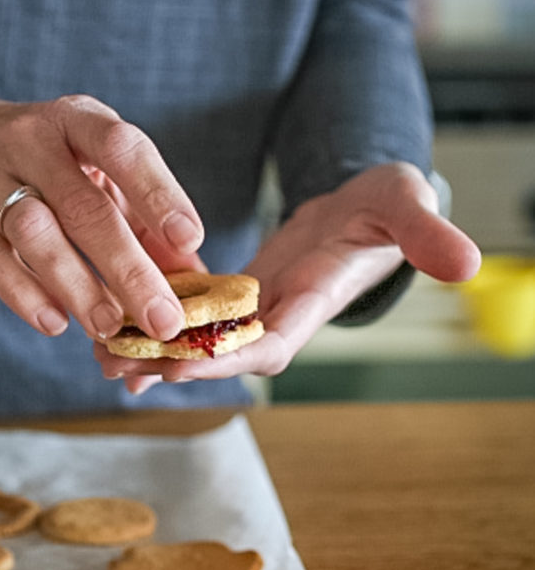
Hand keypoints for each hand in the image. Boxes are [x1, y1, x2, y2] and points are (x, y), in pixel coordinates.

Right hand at [0, 78, 203, 339]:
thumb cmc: (39, 162)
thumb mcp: (89, 170)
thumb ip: (140, 219)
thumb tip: (194, 277)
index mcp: (77, 120)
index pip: (123, 148)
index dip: (159, 193)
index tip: (189, 239)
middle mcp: (32, 140)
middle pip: (85, 206)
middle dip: (129, 268)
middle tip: (163, 318)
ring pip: (37, 234)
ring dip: (78, 286)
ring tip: (111, 327)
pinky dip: (24, 294)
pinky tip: (55, 322)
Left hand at [95, 162, 480, 389]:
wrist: (364, 211)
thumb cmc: (388, 205)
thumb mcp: (406, 206)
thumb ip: (426, 234)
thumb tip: (467, 263)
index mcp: (316, 301)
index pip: (271, 340)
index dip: (226, 356)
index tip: (179, 363)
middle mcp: (282, 316)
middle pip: (223, 353)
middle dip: (173, 362)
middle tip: (118, 363)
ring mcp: (258, 310)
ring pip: (202, 342)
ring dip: (154, 352)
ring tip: (101, 356)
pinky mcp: (239, 296)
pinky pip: (195, 319)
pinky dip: (157, 328)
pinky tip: (114, 333)